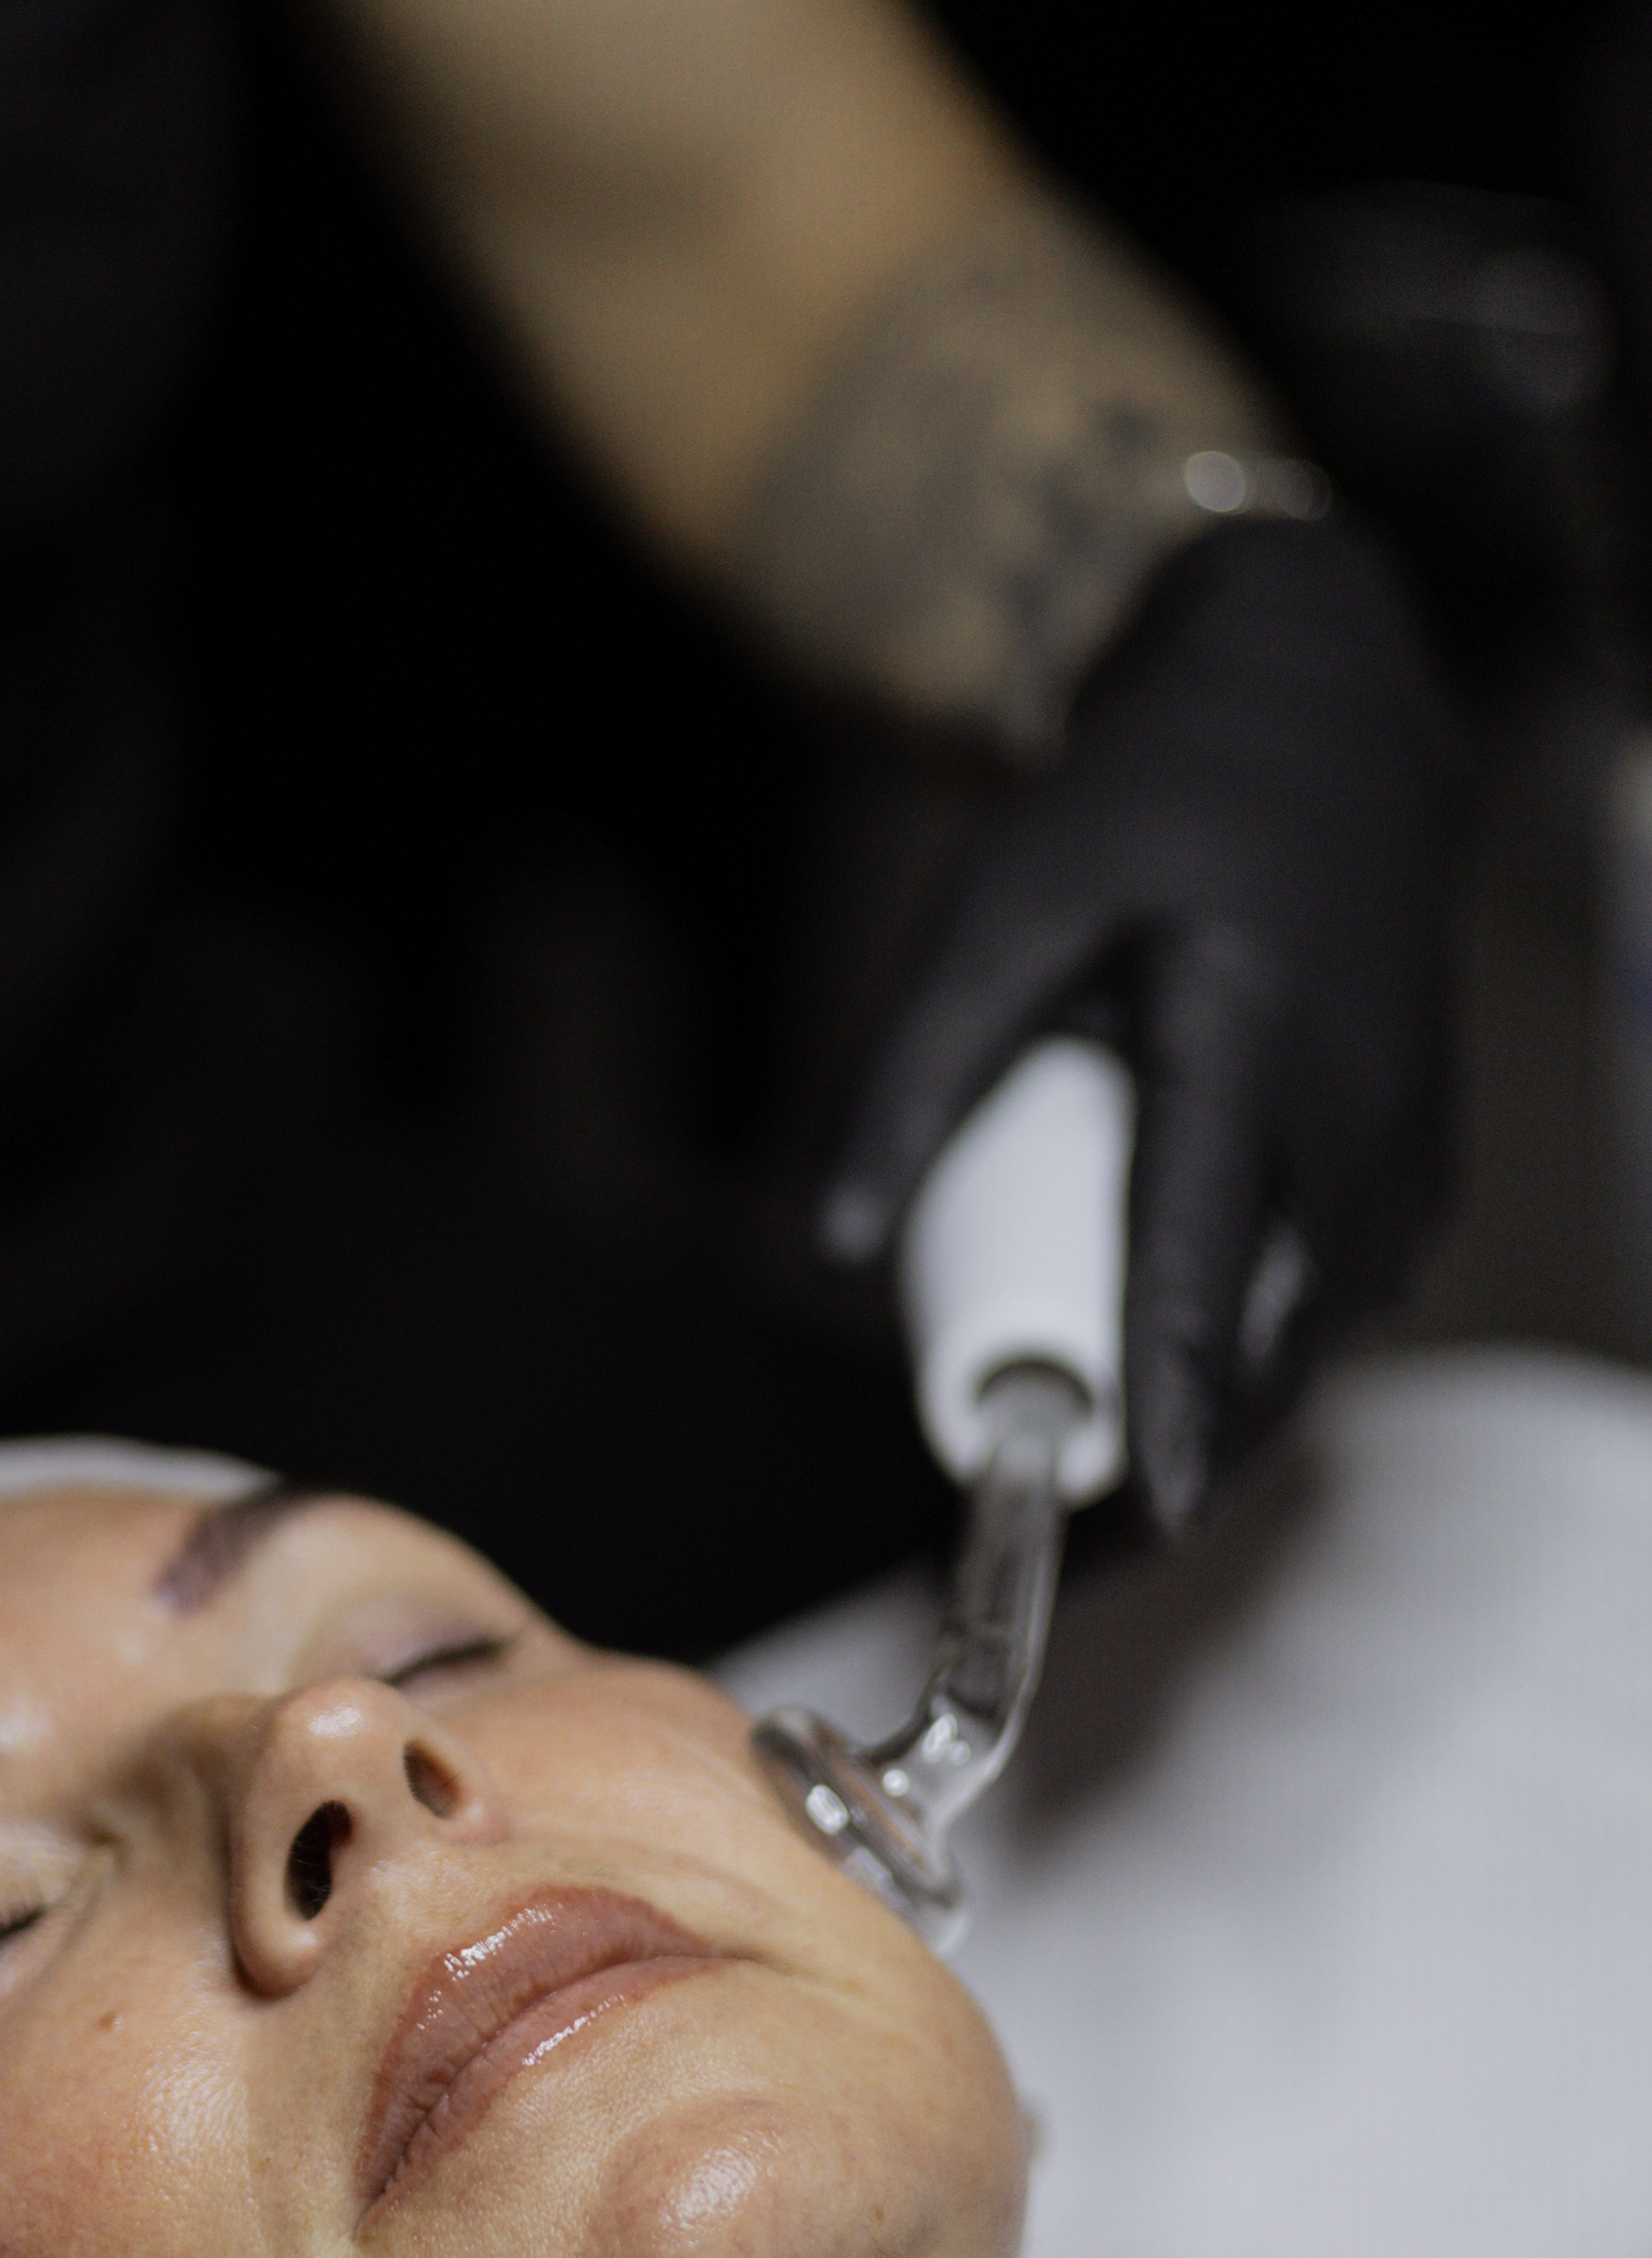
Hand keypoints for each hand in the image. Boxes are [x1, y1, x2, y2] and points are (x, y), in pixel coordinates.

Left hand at [819, 519, 1462, 1532]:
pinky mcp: (1424, 1167)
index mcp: (1250, 1030)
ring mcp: (1411, 1142)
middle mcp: (1356, 1102)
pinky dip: (1263, 1343)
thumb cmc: (1143, 813)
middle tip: (1078, 1531)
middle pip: (1273, 1327)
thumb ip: (912, 1073)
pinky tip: (1186, 1363)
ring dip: (1225, 1401)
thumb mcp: (999, 905)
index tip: (1156, 1501)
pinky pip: (1340, 1297)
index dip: (1175, 1386)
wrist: (1320, 726)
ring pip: (1315, 1330)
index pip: (1205, 1247)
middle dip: (1187, 1435)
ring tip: (1117, 1446)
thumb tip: (833, 1252)